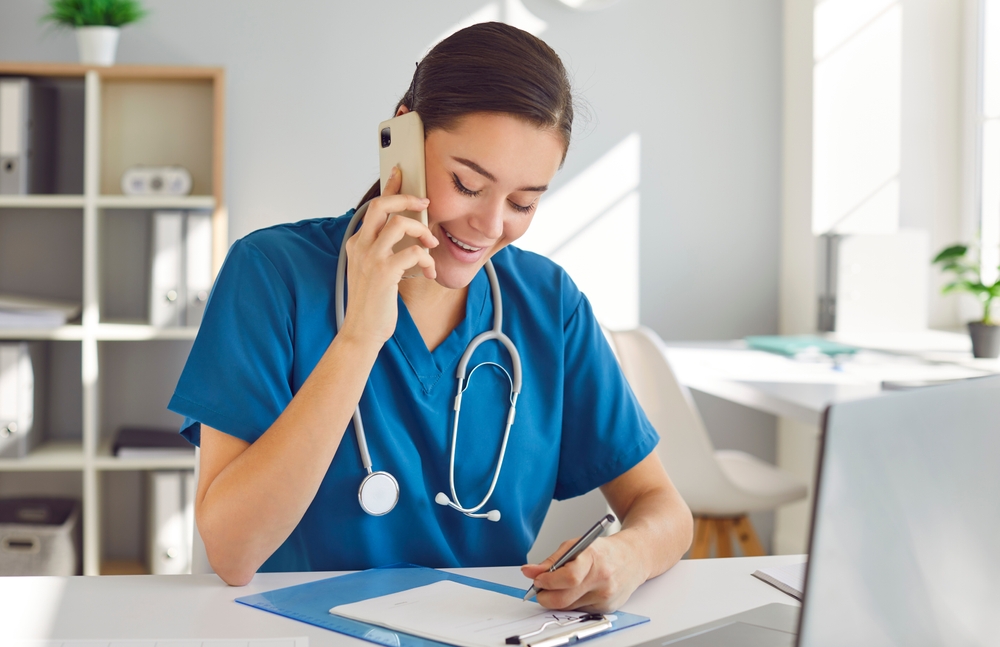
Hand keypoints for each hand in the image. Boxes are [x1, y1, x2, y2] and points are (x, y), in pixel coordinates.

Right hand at [340, 166, 437, 345]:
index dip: (388, 187)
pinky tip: (429, 272)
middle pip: (382, 205)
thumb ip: (383, 251)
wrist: (362, 330)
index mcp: (356, 243)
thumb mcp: (372, 271)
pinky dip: (427, 260)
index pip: (372, 206)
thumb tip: (409, 234)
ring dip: (423, 232)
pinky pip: (414, 252)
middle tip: (425, 205)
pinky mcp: (385, 272)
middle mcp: (360, 246)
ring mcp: (371, 258)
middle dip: (407, 199)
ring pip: (400, 224)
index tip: (400, 173)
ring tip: (430, 246)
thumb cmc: (372, 303)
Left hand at [520, 533, 646, 612]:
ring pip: (569, 607)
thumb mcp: (576, 545)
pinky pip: (580, 610)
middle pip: (565, 599)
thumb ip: (551, 560)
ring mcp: (606, 597)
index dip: (547, 581)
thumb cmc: (604, 550)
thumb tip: (529, 571)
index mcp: (594, 559)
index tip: (538, 580)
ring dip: (557, 600)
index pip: (568, 577)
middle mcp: (602, 580)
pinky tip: (577, 591)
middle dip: (545, 597)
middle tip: (540, 589)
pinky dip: (572, 603)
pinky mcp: (607, 608)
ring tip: (558, 587)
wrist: (633, 558)